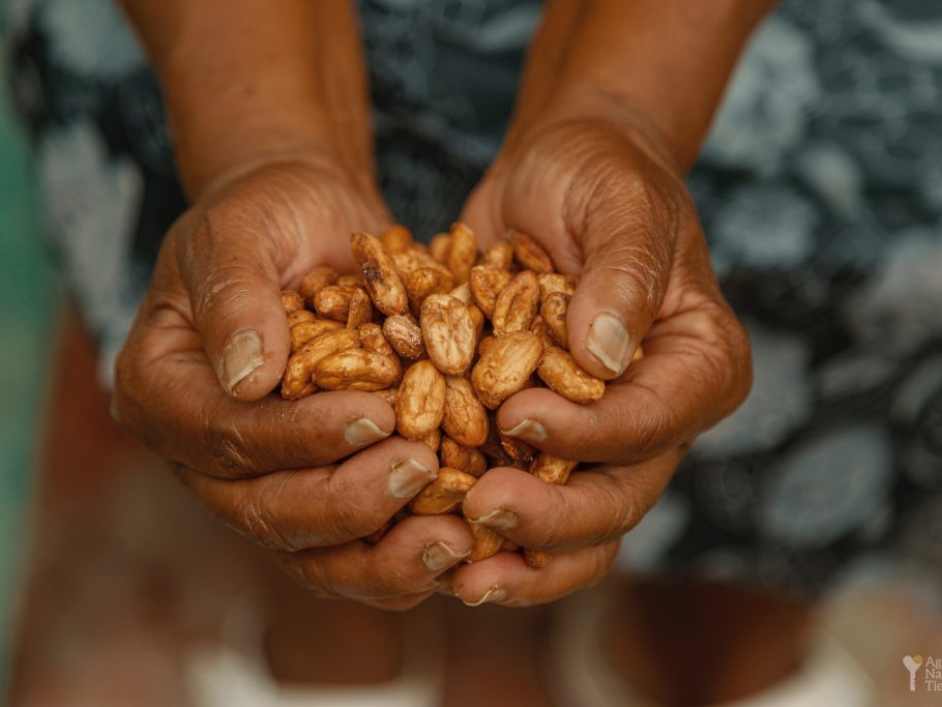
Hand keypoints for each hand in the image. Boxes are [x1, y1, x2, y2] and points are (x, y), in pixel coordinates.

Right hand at [113, 158, 471, 608]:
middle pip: (264, 509)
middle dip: (347, 500)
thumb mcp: (241, 232)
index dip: (299, 437)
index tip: (378, 415)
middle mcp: (202, 453)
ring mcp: (260, 481)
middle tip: (422, 468)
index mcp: (162, 392)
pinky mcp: (316, 488)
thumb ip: (236, 296)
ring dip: (380, 556)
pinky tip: (459, 543)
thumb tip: (248, 379)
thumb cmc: (267, 217)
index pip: (226, 436)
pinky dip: (400, 555)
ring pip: (309, 551)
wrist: (309, 226)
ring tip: (451, 536)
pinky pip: (352, 547)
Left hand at [452, 113, 751, 605]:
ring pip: (575, 526)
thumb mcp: (618, 201)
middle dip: (550, 517)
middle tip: (479, 512)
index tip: (515, 417)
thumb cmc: (598, 175)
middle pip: (618, 497)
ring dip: (519, 556)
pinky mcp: (546, 440)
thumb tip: (605, 357)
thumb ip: (623, 271)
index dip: (588, 434)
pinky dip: (486, 532)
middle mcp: (658, 416)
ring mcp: (602, 439)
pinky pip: (525, 501)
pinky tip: (438, 543)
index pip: (652, 422)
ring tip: (456, 572)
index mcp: (698, 366)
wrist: (553, 179)